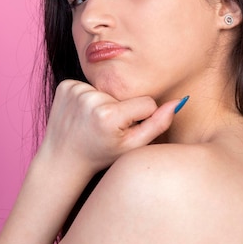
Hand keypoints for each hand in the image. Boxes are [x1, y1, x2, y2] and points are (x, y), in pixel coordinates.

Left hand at [39, 80, 179, 173]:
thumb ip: (158, 125)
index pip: (146, 103)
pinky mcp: (64, 86)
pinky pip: (87, 85)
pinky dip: (87, 98)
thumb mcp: (133, 147)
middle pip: (124, 94)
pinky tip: (81, 114)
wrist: (62, 159)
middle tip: (106, 128)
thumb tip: (180, 101)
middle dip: (120, 109)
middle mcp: (90, 99)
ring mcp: (75, 91)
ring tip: (92, 122)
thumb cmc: (101, 155)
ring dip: (102, 103)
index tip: (125, 130)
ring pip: (105, 89)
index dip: (141, 117)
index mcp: (109, 115)